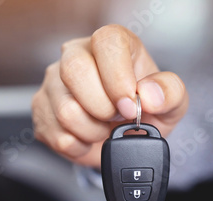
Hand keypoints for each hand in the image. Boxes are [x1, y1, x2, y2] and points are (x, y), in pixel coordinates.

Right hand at [32, 24, 187, 167]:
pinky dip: (79, 146)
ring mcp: (53, 83)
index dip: (118, 76)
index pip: (106, 42)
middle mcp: (75, 56)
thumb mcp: (172, 103)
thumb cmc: (145, 111)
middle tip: (117, 118)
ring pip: (66, 111)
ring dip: (93, 131)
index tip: (129, 105)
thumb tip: (149, 94)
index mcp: (110, 44)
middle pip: (74, 71)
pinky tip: (87, 137)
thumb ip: (170, 93)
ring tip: (103, 128)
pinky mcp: (41, 110)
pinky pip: (58, 135)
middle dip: (102, 107)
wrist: (122, 138)